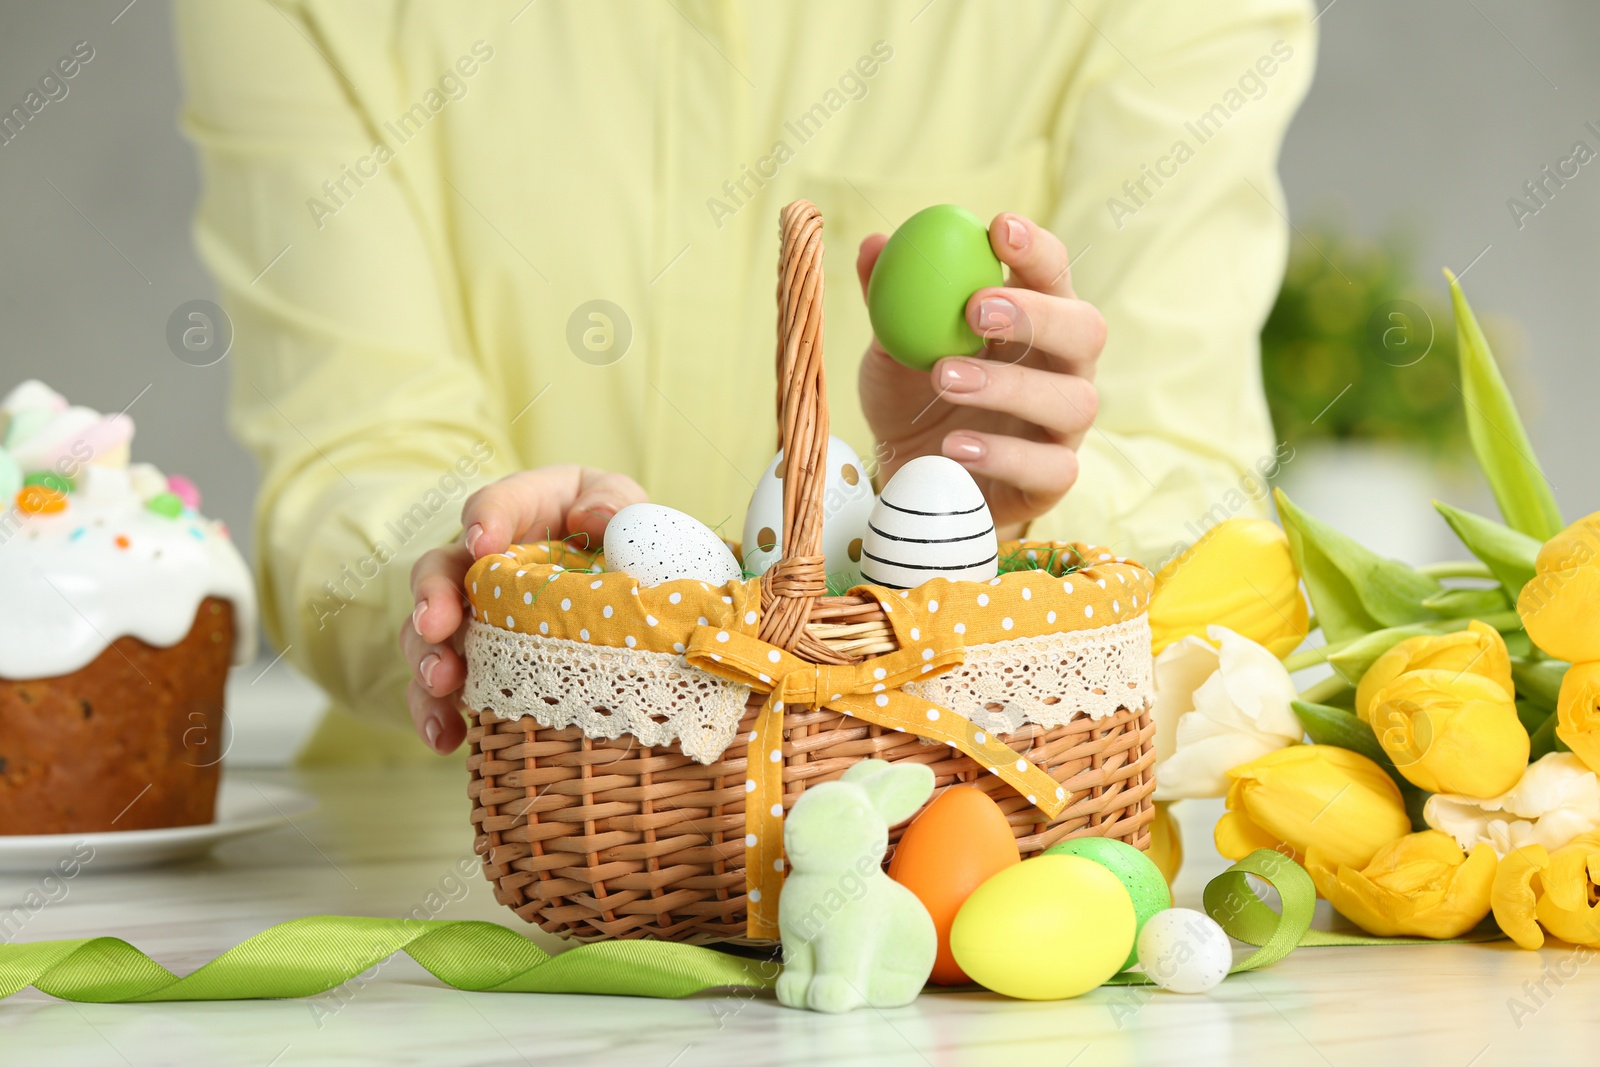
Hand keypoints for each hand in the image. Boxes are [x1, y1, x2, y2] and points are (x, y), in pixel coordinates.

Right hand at [402, 465, 646, 752]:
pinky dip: (438, 712)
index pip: (497, 504)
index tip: (484, 544)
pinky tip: (446, 738)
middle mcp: (484, 560)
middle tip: (437, 624)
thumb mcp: (629, 510)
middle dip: (433, 597)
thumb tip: (592, 518)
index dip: (486, 520)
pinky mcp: (477, 662)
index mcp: (527, 510)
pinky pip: (445, 689)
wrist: (636, 587)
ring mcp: (475, 613)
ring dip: (428, 659)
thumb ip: (616, 504)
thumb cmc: (625, 540)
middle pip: (440, 569)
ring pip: (429, 632)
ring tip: (441, 684)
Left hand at [857, 213, 1104, 534]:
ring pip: (1073, 400)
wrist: (906, 477)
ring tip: (944, 378)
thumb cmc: (909, 400)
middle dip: (1037, 314)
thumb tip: (873, 245)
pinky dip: (1002, 454)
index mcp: (1034, 322)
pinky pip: (1051, 468)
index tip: (998, 230)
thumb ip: (887, 299)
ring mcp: (1063, 428)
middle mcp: (1062, 369)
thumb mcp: (890, 348)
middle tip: (974, 310)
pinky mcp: (1052, 481)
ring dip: (1008, 385)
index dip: (1036, 250)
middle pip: (1086, 330)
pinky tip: (955, 446)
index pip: (1052, 274)